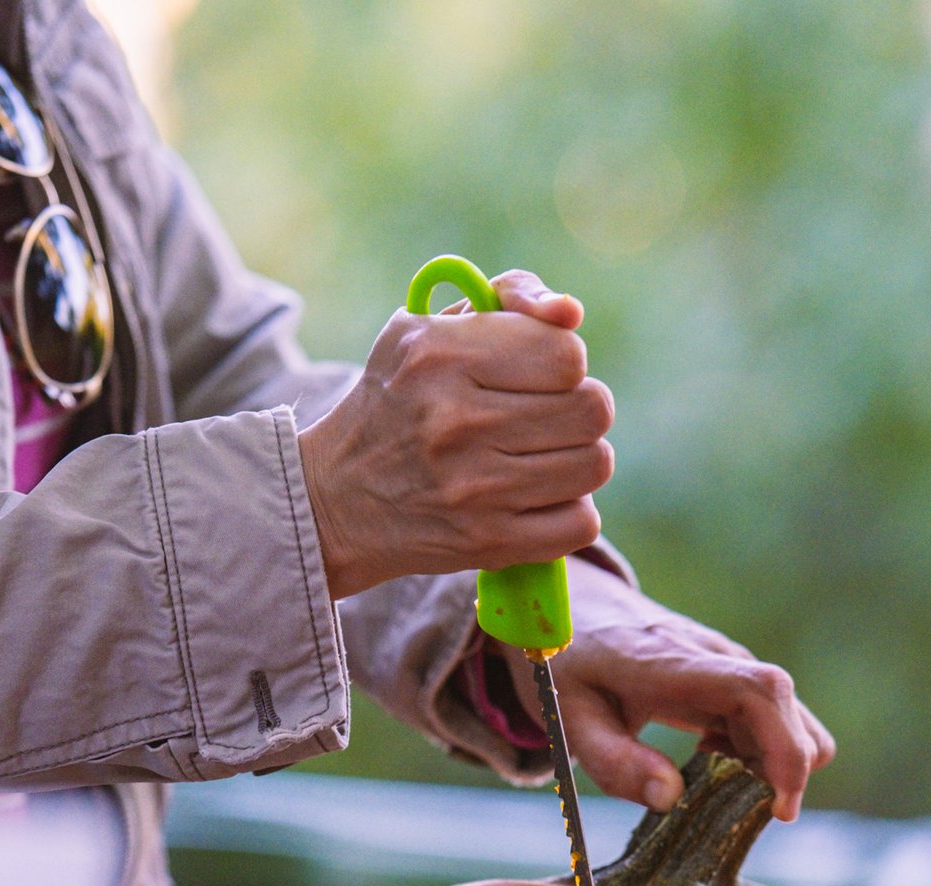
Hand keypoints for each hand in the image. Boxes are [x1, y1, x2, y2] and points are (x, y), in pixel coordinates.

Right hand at [298, 271, 614, 600]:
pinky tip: (535, 500)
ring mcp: (474, 488)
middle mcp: (456, 421)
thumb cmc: (397, 401)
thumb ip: (508, 297)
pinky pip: (581, 523)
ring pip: (595, 464)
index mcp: (441, 356)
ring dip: (578, 459)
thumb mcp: (427, 329)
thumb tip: (570, 312)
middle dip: (578, 409)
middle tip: (546, 417)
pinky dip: (569, 512)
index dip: (564, 362)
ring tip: (540, 458)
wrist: (335, 500)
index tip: (537, 374)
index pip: (567, 354)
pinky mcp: (487, 542)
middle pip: (592, 409)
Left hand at [511, 561, 834, 819]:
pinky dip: (758, 751)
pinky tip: (709, 756)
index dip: (785, 750)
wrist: (576, 609)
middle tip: (727, 807)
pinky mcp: (733, 674)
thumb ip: (614, 761)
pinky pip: (773, 718)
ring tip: (708, 775)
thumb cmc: (567, 664)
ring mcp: (730, 663)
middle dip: (781, 773)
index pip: (759, 692)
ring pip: (791, 719)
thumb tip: (671, 799)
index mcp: (675, 662)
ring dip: (769, 763)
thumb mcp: (569, 719)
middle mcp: (717, 657)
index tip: (779, 809)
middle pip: (789, 713)